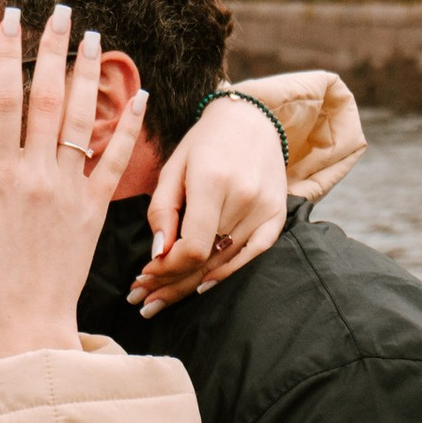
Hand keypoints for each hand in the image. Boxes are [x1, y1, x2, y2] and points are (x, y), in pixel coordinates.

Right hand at [0, 3, 147, 360]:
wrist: (28, 325)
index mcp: (0, 176)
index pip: (4, 100)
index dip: (7, 54)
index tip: (10, 17)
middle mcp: (38, 176)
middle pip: (48, 98)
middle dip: (53, 49)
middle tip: (61, 10)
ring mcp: (71, 191)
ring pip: (84, 121)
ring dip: (89, 75)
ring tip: (95, 36)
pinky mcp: (96, 210)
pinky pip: (116, 161)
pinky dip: (129, 126)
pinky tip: (140, 93)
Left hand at [130, 93, 289, 315]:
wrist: (250, 120)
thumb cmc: (203, 143)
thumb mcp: (172, 169)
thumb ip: (162, 211)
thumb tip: (158, 254)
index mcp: (213, 181)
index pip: (193, 247)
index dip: (166, 269)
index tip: (143, 275)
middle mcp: (244, 198)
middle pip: (206, 260)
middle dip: (170, 285)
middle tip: (143, 302)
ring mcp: (266, 209)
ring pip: (225, 261)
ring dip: (191, 284)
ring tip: (160, 300)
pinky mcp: (278, 215)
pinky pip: (252, 255)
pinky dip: (227, 272)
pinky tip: (202, 286)